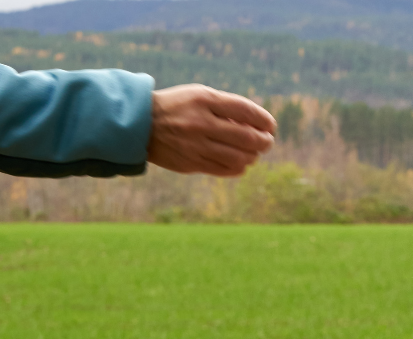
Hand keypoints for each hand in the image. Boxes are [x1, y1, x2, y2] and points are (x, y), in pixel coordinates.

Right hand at [147, 84, 276, 176]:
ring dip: (252, 157)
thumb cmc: (177, 108)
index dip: (264, 120)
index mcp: (204, 100)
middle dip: (263, 142)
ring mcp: (196, 145)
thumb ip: (226, 107)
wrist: (140, 124)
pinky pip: (224, 170)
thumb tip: (258, 124)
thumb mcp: (198, 96)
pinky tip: (241, 164)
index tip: (271, 126)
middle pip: (246, 137)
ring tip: (254, 154)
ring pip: (238, 157)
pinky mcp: (191, 163)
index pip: (245, 110)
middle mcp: (201, 123)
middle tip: (268, 142)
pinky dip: (238, 168)